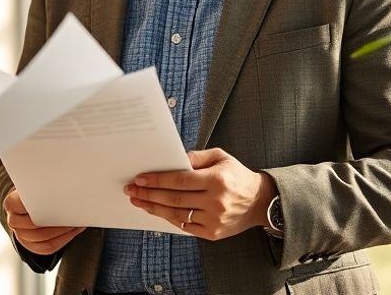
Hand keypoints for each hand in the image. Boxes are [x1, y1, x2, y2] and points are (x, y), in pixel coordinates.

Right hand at [3, 188, 85, 254]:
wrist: (28, 205)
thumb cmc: (33, 193)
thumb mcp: (32, 186)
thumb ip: (40, 186)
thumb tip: (62, 182)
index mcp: (11, 203)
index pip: (22, 205)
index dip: (39, 204)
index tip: (57, 200)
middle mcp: (13, 221)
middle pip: (33, 225)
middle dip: (54, 221)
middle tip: (71, 213)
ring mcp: (20, 235)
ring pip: (42, 238)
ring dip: (62, 231)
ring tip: (75, 223)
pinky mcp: (30, 246)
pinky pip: (47, 247)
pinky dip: (63, 240)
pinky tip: (73, 231)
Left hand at [126, 147, 273, 241]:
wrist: (260, 201)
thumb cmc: (237, 176)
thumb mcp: (221, 157)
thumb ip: (197, 156)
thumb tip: (175, 160)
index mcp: (217, 180)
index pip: (180, 180)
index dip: (157, 180)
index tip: (140, 179)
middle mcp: (215, 201)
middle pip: (174, 198)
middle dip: (148, 194)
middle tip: (131, 190)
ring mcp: (214, 219)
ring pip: (176, 214)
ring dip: (153, 208)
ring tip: (138, 202)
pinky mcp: (212, 233)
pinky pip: (184, 226)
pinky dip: (168, 218)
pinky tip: (156, 211)